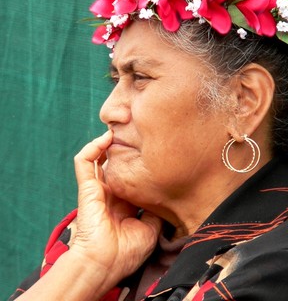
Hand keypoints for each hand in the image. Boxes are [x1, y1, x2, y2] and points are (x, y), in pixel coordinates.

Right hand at [72, 130, 161, 289]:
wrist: (105, 263)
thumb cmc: (126, 251)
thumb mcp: (150, 229)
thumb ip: (154, 211)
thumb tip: (163, 196)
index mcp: (122, 203)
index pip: (128, 177)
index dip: (138, 164)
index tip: (153, 151)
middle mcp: (110, 193)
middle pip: (114, 164)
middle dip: (123, 148)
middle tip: (136, 132)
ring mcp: (97, 189)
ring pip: (97, 159)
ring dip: (106, 143)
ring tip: (118, 129)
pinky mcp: (86, 187)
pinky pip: (84, 162)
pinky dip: (92, 148)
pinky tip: (105, 138)